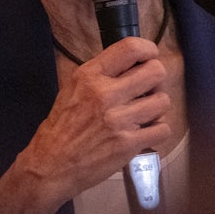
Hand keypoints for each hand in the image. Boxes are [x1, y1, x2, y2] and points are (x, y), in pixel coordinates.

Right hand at [0, 36, 170, 213]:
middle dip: (155, 80)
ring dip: (156, 107)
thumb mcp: (71, 89)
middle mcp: (105, 94)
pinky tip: (143, 132)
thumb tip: (131, 64)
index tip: (149, 56)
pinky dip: (156, 131)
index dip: (148, 49)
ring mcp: (119, 120)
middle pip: (155, 72)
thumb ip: (100, 75)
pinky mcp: (129, 144)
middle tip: (146, 89)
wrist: (51, 165)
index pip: (130, 48)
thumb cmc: (61, 127)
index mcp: (89, 76)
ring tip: (143, 113)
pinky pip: (163, 128)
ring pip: (162, 101)